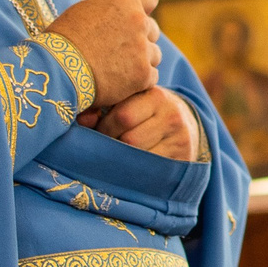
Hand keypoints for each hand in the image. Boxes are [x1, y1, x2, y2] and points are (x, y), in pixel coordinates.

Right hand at [46, 0, 160, 106]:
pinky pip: (151, 76)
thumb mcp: (85, 11)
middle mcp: (139, 21)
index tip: (136, 17)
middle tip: (120, 50)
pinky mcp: (144, 74)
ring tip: (116, 68)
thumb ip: (109, 10)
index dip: (143, 8)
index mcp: (125, 0)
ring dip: (140, 60)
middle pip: (152, 29)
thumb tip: (117, 14)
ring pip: (153, 54)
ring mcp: (143, 48)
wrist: (57, 69)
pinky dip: (138, 81)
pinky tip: (118, 82)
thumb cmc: (63, 39)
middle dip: (140, 38)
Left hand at [81, 88, 201, 160]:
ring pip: (140, 157)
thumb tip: (83, 120)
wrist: (184, 122)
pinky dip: (136, 170)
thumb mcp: (131, 102)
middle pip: (130, 140)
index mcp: (156, 96)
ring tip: (117, 154)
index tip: (98, 131)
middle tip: (105, 145)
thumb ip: (105, 107)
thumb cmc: (145, 111)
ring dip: (122, 159)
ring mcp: (179, 138)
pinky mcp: (183, 157)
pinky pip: (151, 170)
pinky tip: (131, 164)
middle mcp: (172, 116)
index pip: (123, 116)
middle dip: (112, 145)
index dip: (104, 128)